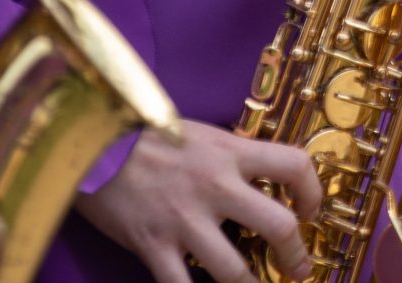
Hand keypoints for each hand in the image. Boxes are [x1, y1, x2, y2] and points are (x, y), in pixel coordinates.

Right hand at [78, 120, 319, 282]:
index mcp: (230, 152)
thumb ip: (231, 156)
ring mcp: (184, 220)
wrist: (88, 141)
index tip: (309, 211)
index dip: (313, 191)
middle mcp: (216, 186)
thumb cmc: (144, 134)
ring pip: (235, 271)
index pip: (294, 165)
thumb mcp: (200, 133)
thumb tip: (263, 178)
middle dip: (295, 255)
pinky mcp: (153, 246)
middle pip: (278, 226)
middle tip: (298, 268)